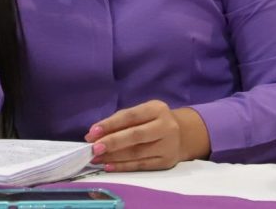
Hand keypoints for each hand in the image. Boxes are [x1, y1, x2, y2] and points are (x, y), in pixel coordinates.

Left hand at [84, 100, 208, 171]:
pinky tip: (109, 166)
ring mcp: (168, 146)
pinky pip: (141, 165)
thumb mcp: (143, 112)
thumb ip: (120, 120)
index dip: (110, 124)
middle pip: (135, 136)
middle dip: (112, 142)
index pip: (131, 116)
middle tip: (93, 148)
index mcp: (157, 109)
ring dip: (114, 157)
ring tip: (96, 158)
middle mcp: (166, 127)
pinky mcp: (166, 162)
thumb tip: (95, 133)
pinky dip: (123, 166)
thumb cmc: (154, 121)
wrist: (183, 134)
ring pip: (137, 153)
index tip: (92, 132)